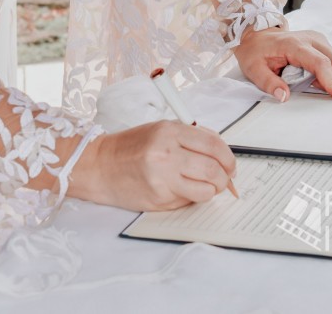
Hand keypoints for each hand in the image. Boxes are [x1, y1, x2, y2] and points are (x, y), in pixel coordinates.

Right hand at [68, 120, 236, 210]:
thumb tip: (222, 155)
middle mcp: (167, 153)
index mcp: (170, 131)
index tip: (231, 165)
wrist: (100, 165)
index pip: (214, 145)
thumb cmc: (132, 146)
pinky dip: (194, 197)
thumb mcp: (161, 129)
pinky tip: (185, 190)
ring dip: (213, 190)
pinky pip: (189, 201)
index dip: (228, 158)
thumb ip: (192, 138)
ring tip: (207, 186)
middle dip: (225, 178)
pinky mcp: (159, 198)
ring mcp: (163, 178)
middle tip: (224, 179)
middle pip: (214, 170)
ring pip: (206, 190)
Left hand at [233, 26, 331, 100]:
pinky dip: (329, 72)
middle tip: (313, 89)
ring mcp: (316, 38)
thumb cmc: (255, 51)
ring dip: (331, 76)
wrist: (255, 35)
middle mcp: (309, 38)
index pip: (320, 62)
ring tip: (309, 82)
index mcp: (293, 44)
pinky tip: (312, 76)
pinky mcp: (319, 42)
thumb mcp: (253, 69)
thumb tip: (284, 96)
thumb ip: (268, 83)